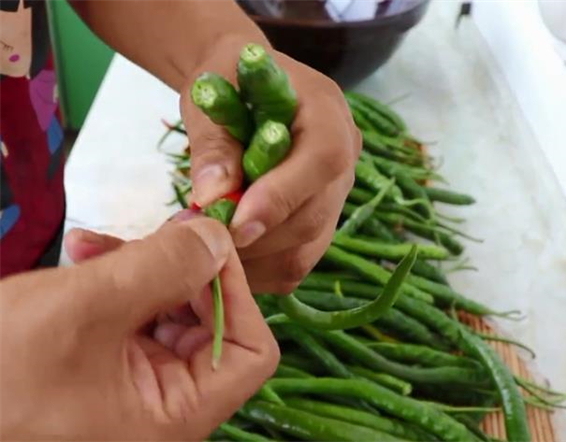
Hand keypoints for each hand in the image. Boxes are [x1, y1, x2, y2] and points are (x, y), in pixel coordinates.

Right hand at [0, 218, 278, 440]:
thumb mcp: (83, 310)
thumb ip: (162, 268)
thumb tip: (220, 236)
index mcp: (177, 414)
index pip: (253, 352)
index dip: (238, 294)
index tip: (205, 246)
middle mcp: (166, 405)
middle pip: (211, 324)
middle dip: (181, 270)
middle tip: (151, 233)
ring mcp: (135, 385)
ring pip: (169, 311)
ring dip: (141, 267)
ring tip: (91, 247)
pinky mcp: (106, 366)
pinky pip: (133, 315)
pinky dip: (116, 281)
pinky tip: (81, 256)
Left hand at [180, 39, 359, 293]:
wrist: (244, 85)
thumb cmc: (228, 81)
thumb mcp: (212, 94)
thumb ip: (214, 143)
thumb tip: (212, 198)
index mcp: (328, 112)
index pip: (323, 160)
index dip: (281, 197)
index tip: (235, 224)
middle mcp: (345, 158)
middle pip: (314, 215)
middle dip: (257, 237)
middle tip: (203, 240)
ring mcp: (336, 195)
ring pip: (307, 247)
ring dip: (255, 259)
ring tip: (210, 248)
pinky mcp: (322, 222)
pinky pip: (297, 263)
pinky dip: (260, 269)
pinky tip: (229, 255)